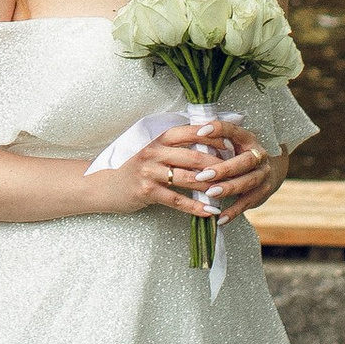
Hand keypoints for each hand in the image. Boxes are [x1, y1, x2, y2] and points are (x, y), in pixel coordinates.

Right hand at [92, 115, 268, 217]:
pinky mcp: (146, 191)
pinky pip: (177, 200)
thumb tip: (210, 146)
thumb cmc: (136, 168)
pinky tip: (210, 212)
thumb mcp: (154, 151)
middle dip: (218, 165)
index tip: (234, 143)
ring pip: (188, 179)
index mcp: (159, 138)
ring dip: (211, 187)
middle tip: (238, 171)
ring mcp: (150, 171)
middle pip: (194, 156)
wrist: (106, 186)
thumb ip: (177, 148)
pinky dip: (196, 207)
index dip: (214, 136)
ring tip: (229, 193)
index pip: (192, 132)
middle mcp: (155, 151)